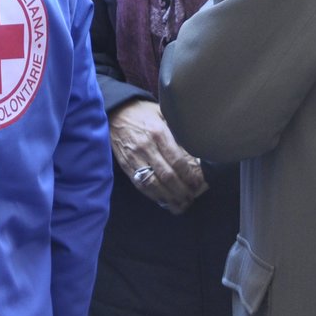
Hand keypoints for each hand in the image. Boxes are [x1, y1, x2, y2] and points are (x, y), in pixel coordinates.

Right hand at [108, 98, 207, 213]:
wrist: (116, 111)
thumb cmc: (144, 112)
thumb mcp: (163, 114)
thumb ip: (177, 130)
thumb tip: (196, 149)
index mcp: (158, 133)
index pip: (177, 160)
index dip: (189, 175)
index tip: (198, 183)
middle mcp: (146, 147)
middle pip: (167, 176)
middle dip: (182, 190)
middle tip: (192, 197)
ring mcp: (134, 158)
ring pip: (154, 184)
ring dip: (169, 198)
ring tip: (181, 204)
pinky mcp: (126, 165)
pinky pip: (141, 185)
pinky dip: (154, 196)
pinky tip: (164, 201)